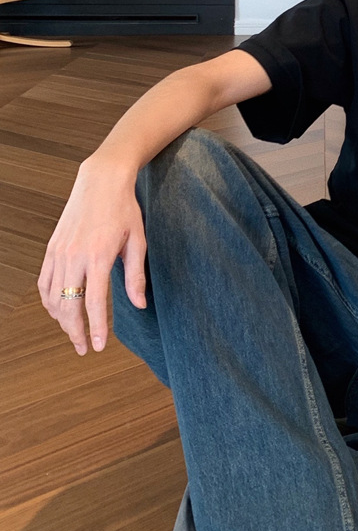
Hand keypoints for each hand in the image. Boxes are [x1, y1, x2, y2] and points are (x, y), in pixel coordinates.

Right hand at [37, 160, 146, 354]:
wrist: (100, 181)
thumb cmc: (124, 210)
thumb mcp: (137, 242)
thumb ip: (135, 276)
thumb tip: (139, 305)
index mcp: (98, 256)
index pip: (94, 302)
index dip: (96, 328)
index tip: (98, 347)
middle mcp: (74, 256)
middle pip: (68, 306)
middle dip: (75, 331)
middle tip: (85, 348)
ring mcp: (59, 252)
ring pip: (53, 297)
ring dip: (61, 320)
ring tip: (74, 333)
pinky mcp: (51, 248)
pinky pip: (44, 283)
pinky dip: (50, 301)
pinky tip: (59, 310)